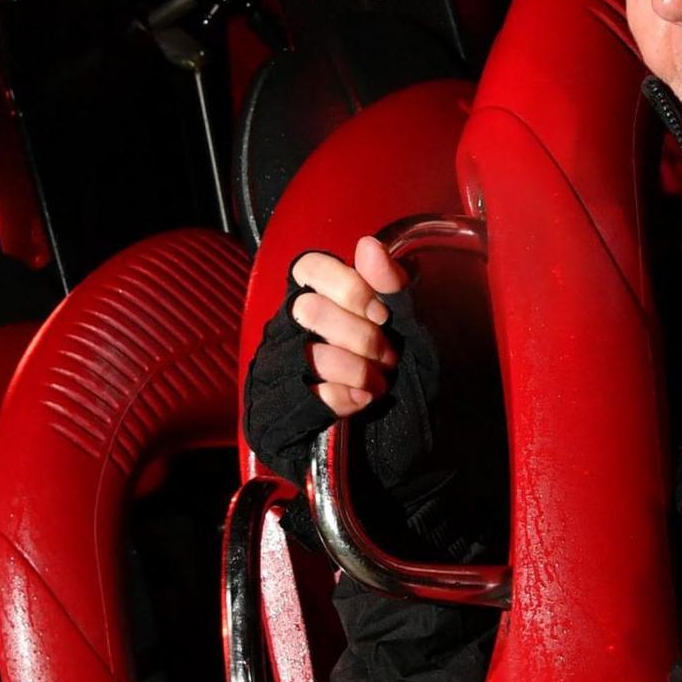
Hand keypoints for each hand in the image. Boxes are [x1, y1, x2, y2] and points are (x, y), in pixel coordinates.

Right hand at [290, 237, 408, 415]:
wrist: (397, 435)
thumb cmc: (397, 367)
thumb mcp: (407, 322)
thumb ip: (391, 283)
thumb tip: (369, 245)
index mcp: (318, 296)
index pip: (310, 267)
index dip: (347, 287)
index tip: (382, 313)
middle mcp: (290, 325)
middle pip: (310, 311)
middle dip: (361, 337)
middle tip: (389, 356)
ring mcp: (278, 365)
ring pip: (307, 354)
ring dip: (356, 370)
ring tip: (380, 383)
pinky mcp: (274, 408)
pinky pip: (304, 396)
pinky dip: (342, 399)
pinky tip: (362, 400)